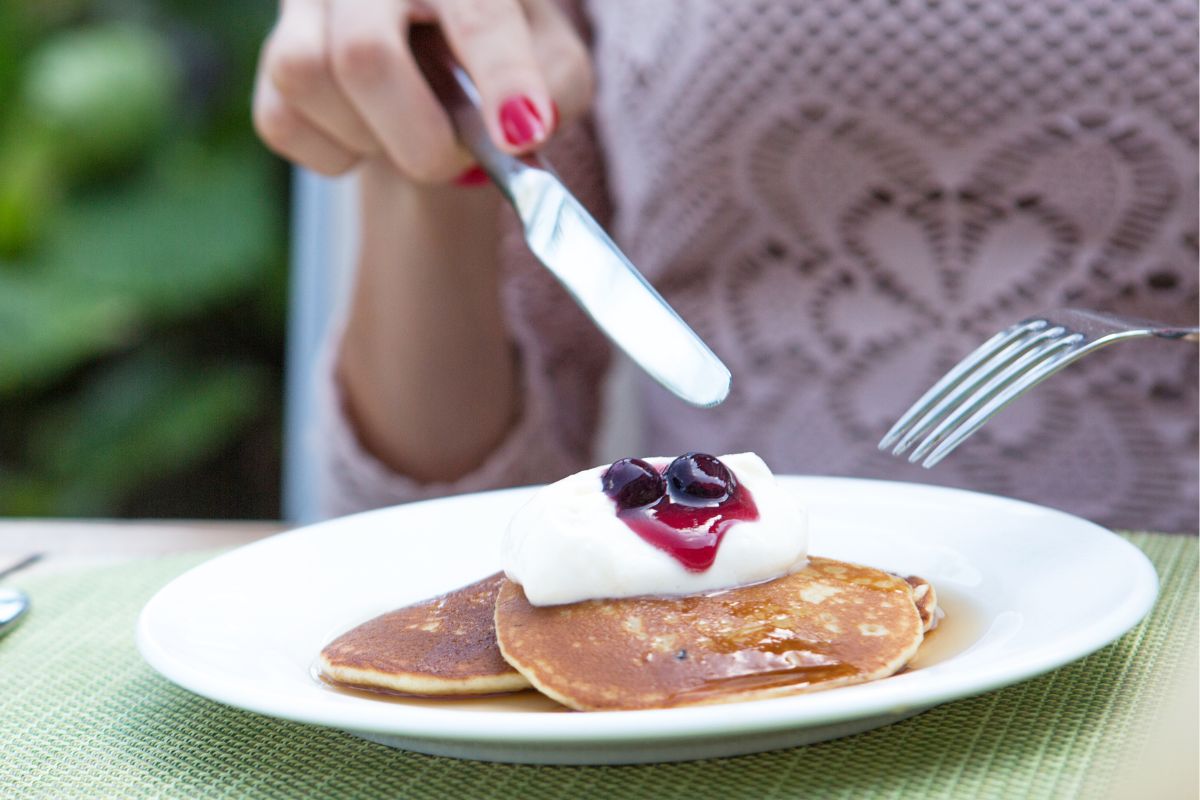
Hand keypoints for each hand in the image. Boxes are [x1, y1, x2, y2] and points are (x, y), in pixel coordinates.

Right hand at [253, 0, 592, 180]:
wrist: (437, 62)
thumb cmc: (500, 58)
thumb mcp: (552, 63)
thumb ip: (558, 89)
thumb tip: (526, 126)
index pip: (478, 12)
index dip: (501, 76)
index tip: (519, 132)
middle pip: (364, 55)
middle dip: (419, 138)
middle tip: (453, 160)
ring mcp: (310, 1)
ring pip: (306, 79)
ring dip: (371, 139)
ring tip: (408, 128)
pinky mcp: (273, 51)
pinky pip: (280, 120)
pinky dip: (334, 154)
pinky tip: (369, 132)